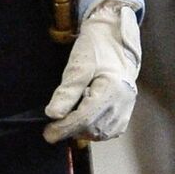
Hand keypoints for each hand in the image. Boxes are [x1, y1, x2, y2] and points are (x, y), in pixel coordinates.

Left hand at [44, 0, 141, 143]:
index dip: (64, 128)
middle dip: (71, 128)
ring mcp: (126, 109)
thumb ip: (67, 91)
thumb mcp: (78, 65)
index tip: (48, 134)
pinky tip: (85, 117)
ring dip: (82, 130)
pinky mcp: (126, 112)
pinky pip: (108, 131)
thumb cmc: (97, 48)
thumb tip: (52, 114)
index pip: (85, 118)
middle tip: (56, 121)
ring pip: (100, 133)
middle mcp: (123, 103)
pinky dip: (93, 129)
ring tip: (72, 114)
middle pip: (92, 129)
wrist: (117, 39)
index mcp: (112, 90)